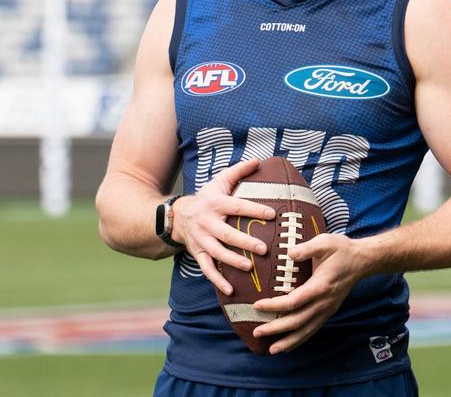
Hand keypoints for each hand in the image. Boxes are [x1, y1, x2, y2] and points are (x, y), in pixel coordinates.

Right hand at [170, 158, 275, 294]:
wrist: (177, 217)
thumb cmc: (207, 198)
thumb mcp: (220, 181)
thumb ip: (239, 171)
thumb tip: (260, 159)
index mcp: (216, 204)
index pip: (237, 207)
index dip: (254, 210)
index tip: (273, 214)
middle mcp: (207, 223)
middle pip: (227, 234)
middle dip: (245, 242)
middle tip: (264, 248)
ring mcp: (201, 240)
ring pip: (217, 253)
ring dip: (233, 262)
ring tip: (250, 267)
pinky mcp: (197, 254)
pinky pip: (207, 270)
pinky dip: (218, 281)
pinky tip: (231, 291)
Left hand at [252, 232, 370, 353]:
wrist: (363, 260)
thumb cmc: (342, 250)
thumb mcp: (325, 242)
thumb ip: (307, 248)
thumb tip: (289, 253)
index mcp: (320, 286)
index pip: (293, 301)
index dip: (274, 306)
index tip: (257, 305)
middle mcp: (324, 302)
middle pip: (297, 321)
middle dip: (276, 328)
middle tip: (257, 332)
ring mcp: (327, 309)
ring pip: (306, 330)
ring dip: (288, 341)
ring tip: (271, 350)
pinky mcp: (329, 311)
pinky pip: (313, 328)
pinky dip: (300, 339)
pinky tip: (288, 345)